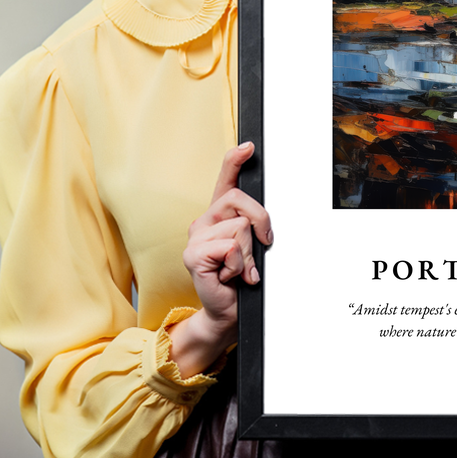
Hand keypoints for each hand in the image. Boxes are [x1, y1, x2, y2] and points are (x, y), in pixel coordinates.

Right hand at [168, 142, 272, 376]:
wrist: (228, 311)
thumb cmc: (241, 279)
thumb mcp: (253, 247)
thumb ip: (254, 227)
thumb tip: (263, 220)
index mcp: (219, 215)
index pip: (226, 180)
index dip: (235, 160)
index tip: (249, 146)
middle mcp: (204, 221)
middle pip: (240, 200)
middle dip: (261, 222)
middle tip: (261, 246)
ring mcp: (196, 237)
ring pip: (240, 227)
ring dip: (249, 253)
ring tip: (241, 269)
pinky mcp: (193, 255)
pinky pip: (230, 247)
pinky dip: (239, 265)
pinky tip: (230, 276)